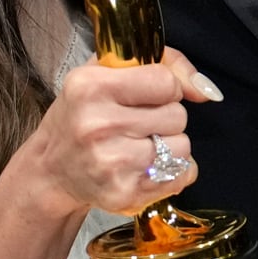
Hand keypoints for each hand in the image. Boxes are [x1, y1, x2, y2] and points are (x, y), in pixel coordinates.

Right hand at [27, 48, 219, 216]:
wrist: (52, 171)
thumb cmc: (83, 115)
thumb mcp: (106, 72)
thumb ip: (164, 64)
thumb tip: (206, 90)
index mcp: (90, 87)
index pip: (165, 82)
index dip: (164, 88)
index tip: (146, 96)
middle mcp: (97, 125)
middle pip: (177, 116)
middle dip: (165, 118)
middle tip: (137, 124)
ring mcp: (111, 163)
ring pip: (182, 147)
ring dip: (169, 146)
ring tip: (139, 145)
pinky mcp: (124, 193)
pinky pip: (181, 175)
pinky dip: (172, 171)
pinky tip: (144, 167)